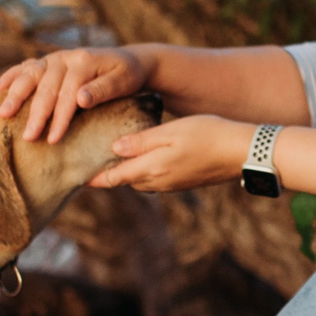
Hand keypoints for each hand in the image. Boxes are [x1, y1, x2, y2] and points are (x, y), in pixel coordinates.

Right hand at [0, 46, 151, 142]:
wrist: (128, 61)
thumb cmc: (127, 75)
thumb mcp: (124, 81)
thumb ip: (103, 90)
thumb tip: (80, 99)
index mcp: (84, 61)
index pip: (68, 94)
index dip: (60, 118)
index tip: (53, 140)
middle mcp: (65, 57)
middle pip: (46, 87)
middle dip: (36, 114)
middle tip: (28, 137)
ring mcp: (54, 58)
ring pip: (30, 75)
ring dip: (15, 94)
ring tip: (3, 114)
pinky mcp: (47, 62)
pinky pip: (25, 67)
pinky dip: (10, 76)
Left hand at [88, 116, 255, 193]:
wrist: (242, 152)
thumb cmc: (207, 135)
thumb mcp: (170, 132)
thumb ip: (141, 141)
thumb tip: (114, 148)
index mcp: (151, 169)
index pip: (112, 178)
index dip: (92, 178)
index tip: (74, 174)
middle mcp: (159, 181)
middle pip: (124, 180)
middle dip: (107, 174)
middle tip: (89, 161)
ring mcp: (173, 184)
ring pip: (140, 179)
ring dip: (126, 172)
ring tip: (113, 158)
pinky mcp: (184, 180)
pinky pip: (156, 178)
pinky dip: (144, 170)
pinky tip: (145, 156)